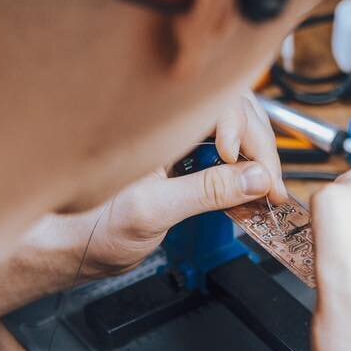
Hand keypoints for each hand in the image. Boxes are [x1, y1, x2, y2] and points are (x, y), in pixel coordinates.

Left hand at [72, 93, 286, 276]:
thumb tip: (255, 177)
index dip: (244, 131)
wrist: (77, 249)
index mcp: (154, 120)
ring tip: (267, 196)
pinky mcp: (188, 165)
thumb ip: (205, 191)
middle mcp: (170, 124)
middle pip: (236, 113)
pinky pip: (228, 159)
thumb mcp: (152, 211)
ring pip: (237, 133)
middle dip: (261, 148)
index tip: (253, 168)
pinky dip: (247, 178)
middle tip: (273, 188)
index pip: (218, 102)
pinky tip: (253, 199)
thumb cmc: (92, 226)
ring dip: (258, 163)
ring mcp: (181, 142)